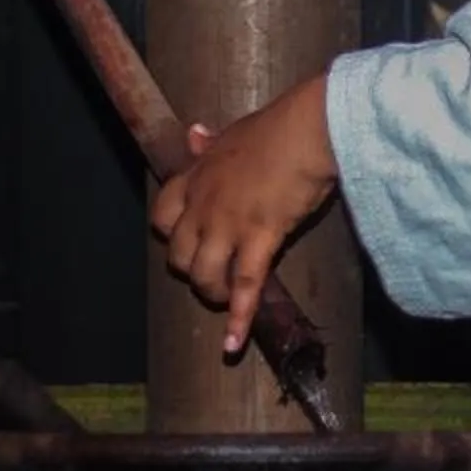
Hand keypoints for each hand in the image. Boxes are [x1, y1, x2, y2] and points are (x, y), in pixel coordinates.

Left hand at [148, 75, 338, 357]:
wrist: (308, 129)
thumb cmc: (280, 126)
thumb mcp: (235, 131)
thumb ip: (211, 142)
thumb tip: (193, 133)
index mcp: (198, 176)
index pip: (163, 214)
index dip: (172, 234)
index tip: (190, 239)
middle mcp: (204, 204)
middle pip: (179, 254)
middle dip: (193, 270)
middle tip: (215, 274)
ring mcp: (228, 224)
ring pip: (204, 275)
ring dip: (213, 294)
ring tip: (227, 301)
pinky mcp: (258, 239)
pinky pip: (244, 287)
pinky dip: (238, 319)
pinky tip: (232, 344)